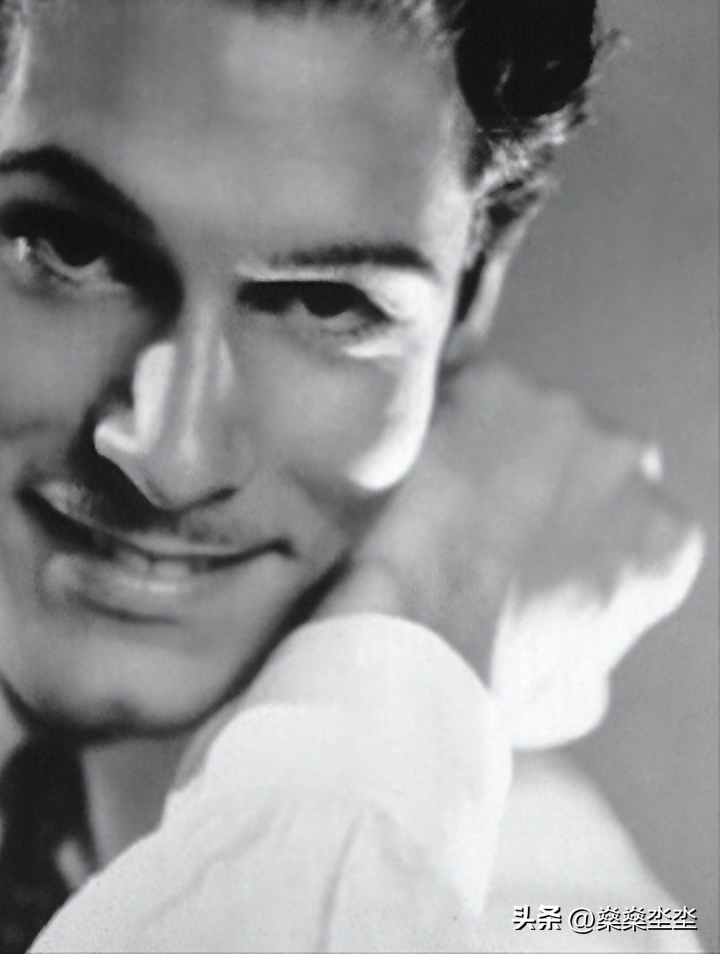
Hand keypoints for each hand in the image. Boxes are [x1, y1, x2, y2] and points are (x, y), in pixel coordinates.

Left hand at [316, 362, 703, 746]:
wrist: (416, 635)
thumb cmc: (487, 682)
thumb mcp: (574, 694)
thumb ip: (595, 648)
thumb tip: (578, 648)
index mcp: (668, 537)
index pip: (630, 515)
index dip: (573, 530)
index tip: (522, 547)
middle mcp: (632, 459)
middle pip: (583, 452)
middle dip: (539, 474)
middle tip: (472, 514)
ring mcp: (563, 412)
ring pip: (523, 412)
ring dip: (488, 439)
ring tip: (430, 491)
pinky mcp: (493, 382)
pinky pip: (461, 382)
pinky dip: (438, 410)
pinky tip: (408, 457)